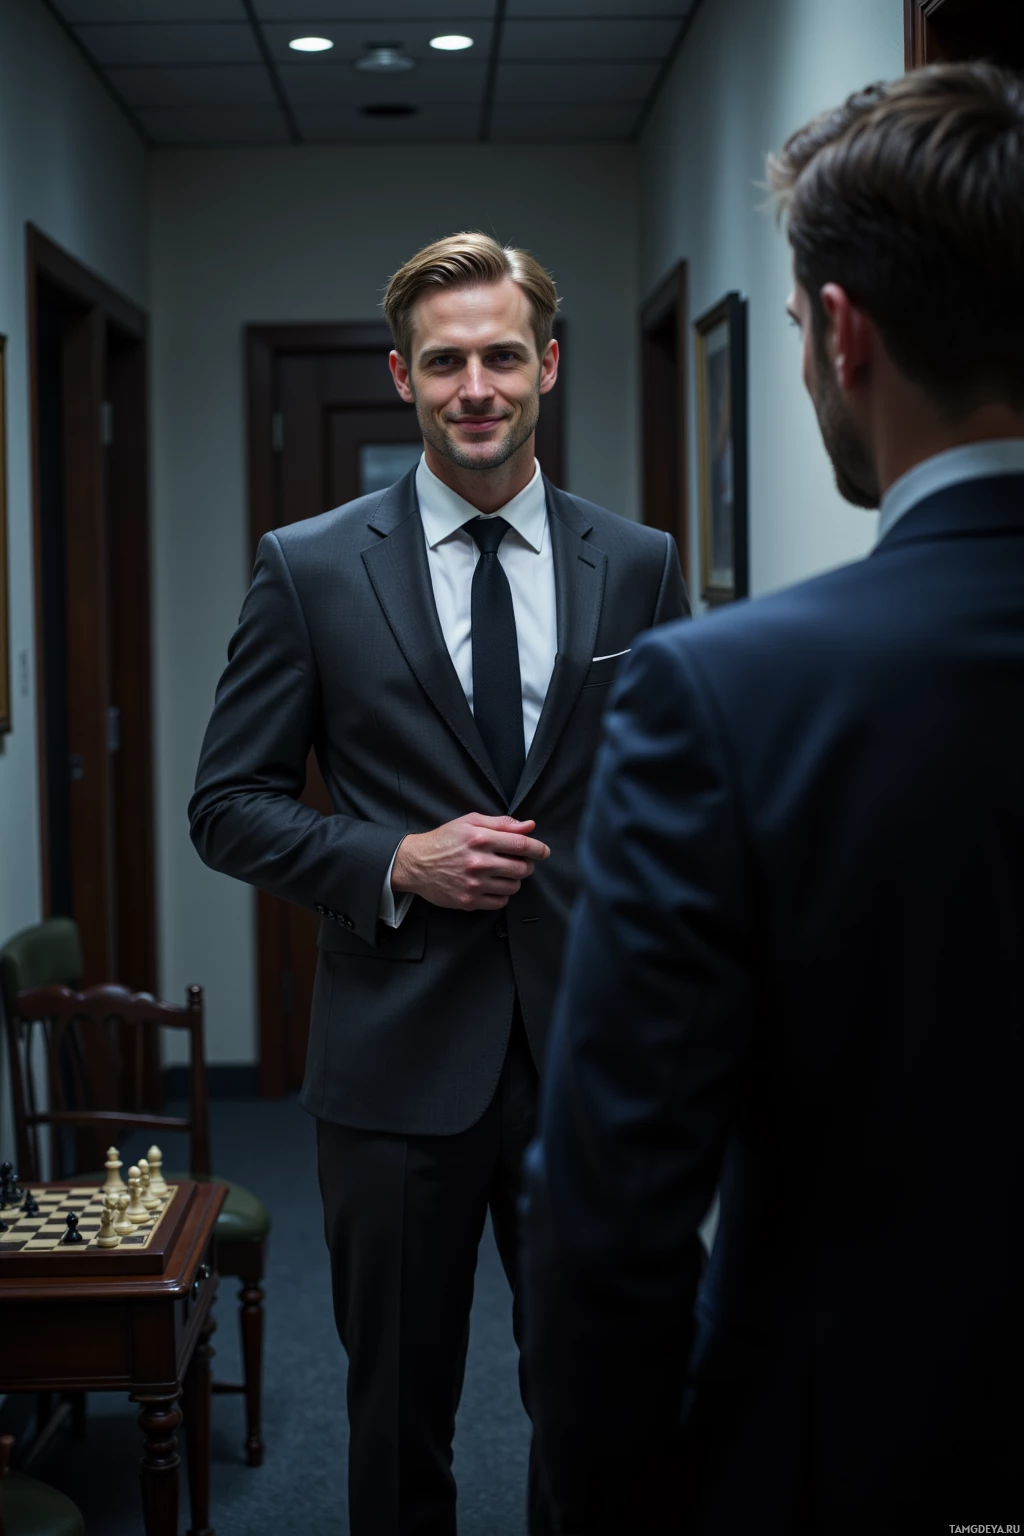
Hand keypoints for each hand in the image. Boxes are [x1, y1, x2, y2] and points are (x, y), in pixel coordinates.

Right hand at [391, 813, 549, 910]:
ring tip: (503, 873)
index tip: (544, 851)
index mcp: (480, 838)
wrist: (416, 864)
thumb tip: (529, 826)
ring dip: (514, 880)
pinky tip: (493, 886)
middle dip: (526, 865)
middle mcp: (478, 862)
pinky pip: (500, 902)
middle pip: (521, 868)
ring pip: (513, 886)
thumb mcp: (470, 822)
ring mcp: (474, 884)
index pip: (521, 845)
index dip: (538, 849)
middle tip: (519, 862)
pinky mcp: (468, 901)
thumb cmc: (444, 840)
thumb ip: (501, 823)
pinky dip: (502, 895)